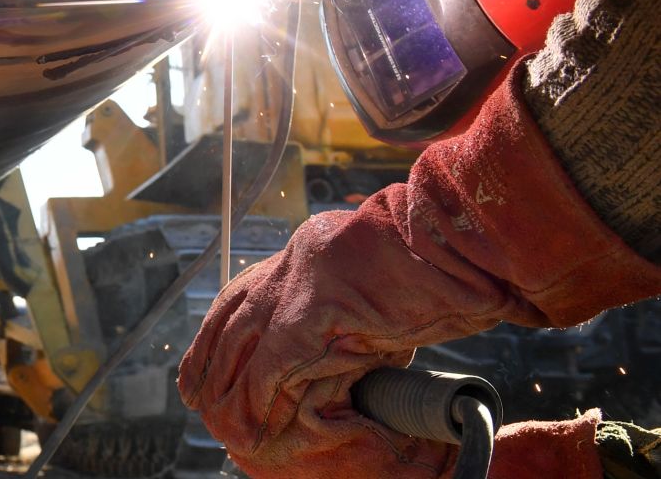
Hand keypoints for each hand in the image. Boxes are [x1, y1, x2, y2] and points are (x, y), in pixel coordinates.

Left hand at [178, 64, 660, 478]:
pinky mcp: (314, 308)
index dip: (217, 331)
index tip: (202, 360)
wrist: (463, 241)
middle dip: (211, 360)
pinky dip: (263, 394)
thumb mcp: (380, 286)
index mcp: (309, 250)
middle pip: (232, 316)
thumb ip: (349, 311)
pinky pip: (275, 360)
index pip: (242, 291)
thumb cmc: (445, 265)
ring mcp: (301, 281)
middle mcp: (295, 260)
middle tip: (199, 396)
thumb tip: (337, 350)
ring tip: (228, 422)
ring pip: (244, 341)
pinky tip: (255, 418)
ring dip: (233, 387)